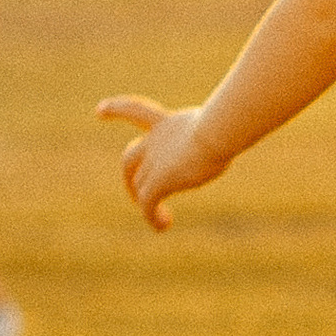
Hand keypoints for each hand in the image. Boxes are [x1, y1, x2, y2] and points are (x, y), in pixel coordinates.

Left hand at [96, 95, 226, 230]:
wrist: (217, 131)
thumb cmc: (229, 124)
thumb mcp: (225, 125)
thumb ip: (222, 132)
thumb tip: (236, 136)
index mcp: (169, 122)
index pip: (137, 110)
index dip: (117, 110)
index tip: (99, 111)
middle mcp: (155, 140)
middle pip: (130, 159)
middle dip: (130, 176)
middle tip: (136, 192)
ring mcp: (153, 161)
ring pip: (139, 186)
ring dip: (144, 202)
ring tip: (159, 217)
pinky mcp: (157, 182)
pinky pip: (147, 205)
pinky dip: (152, 217)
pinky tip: (163, 226)